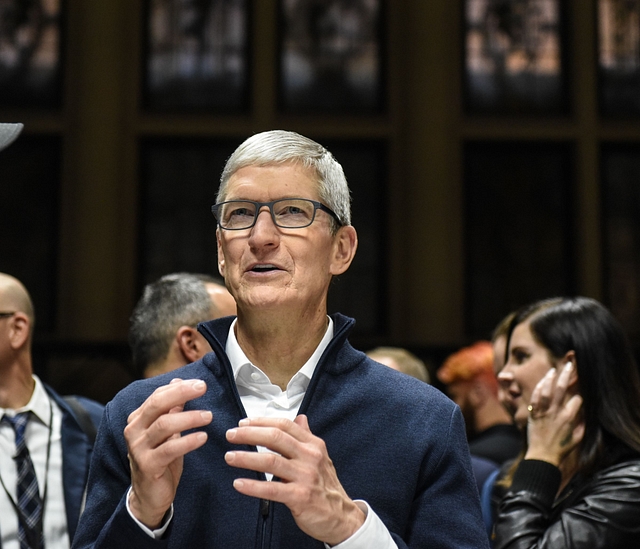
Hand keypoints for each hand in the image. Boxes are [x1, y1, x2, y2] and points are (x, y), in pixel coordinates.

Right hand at [125, 378, 211, 527]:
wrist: (148, 496)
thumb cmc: (159, 460)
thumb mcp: (167, 432)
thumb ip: (172, 408)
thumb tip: (178, 381)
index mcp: (138, 419)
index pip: (158, 395)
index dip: (179, 387)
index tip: (200, 383)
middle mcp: (134, 431)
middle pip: (158, 404)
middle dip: (182, 393)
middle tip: (202, 388)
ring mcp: (138, 448)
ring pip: (164, 425)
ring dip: (189, 418)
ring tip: (208, 416)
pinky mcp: (148, 465)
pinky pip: (169, 449)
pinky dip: (188, 441)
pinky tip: (202, 437)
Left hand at [224, 415, 364, 545]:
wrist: (341, 516)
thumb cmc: (326, 485)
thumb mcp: (320, 456)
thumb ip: (306, 437)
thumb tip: (299, 418)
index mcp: (313, 445)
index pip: (284, 425)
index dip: (261, 421)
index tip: (243, 423)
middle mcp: (310, 456)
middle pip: (276, 438)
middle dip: (249, 434)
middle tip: (231, 435)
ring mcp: (306, 476)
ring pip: (271, 461)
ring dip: (246, 458)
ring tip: (230, 457)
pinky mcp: (300, 496)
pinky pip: (272, 489)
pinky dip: (253, 486)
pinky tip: (239, 483)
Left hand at [525, 363, 583, 466]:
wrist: (542, 456)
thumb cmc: (561, 449)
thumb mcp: (578, 439)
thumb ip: (582, 424)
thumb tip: (584, 413)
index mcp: (568, 418)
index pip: (576, 400)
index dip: (579, 397)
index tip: (579, 397)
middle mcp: (555, 413)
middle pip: (560, 390)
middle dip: (566, 375)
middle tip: (569, 365)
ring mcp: (542, 412)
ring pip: (545, 391)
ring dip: (549, 378)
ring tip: (553, 370)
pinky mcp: (532, 414)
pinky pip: (534, 398)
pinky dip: (538, 389)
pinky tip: (542, 382)